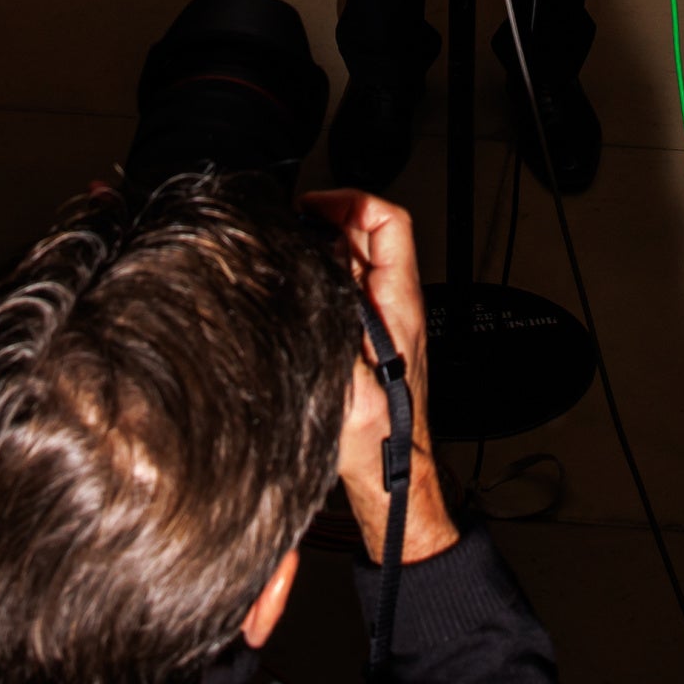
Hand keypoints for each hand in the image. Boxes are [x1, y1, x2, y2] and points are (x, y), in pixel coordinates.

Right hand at [297, 189, 459, 562]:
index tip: (312, 206)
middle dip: (328, 220)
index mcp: (399, 307)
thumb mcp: (349, 394)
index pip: (390, 225)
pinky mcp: (366, 340)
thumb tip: (301, 303)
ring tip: (284, 253)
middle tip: (288, 226)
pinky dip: (318, 278)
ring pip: (354, 261)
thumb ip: (328, 343)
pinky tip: (292, 293)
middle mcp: (394, 308)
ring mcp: (381, 322)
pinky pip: (344, 290)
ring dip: (321, 249)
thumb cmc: (381, 446)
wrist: (393, 481)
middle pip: (368, 236)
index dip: (351, 202)